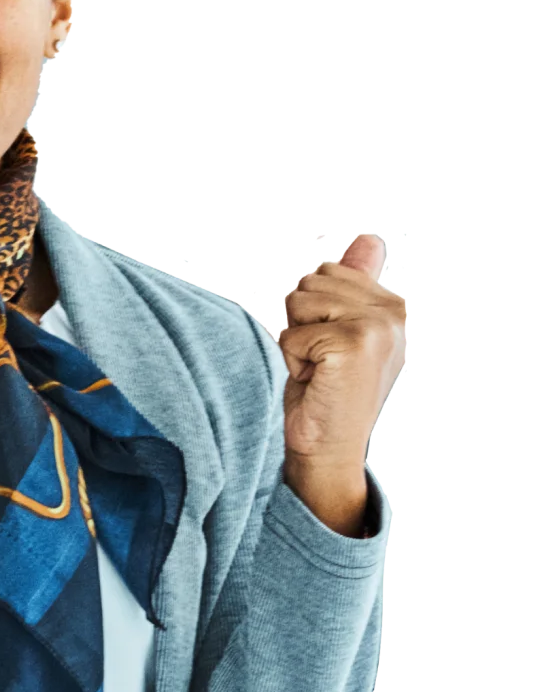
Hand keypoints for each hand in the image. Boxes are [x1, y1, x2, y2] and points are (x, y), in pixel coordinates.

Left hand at [275, 232, 407, 466]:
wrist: (325, 451)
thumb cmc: (325, 393)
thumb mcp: (337, 329)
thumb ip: (351, 284)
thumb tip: (366, 239)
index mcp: (397, 307)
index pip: (329, 272)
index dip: (312, 313)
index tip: (332, 351)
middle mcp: (398, 313)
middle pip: (311, 282)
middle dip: (302, 322)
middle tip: (322, 363)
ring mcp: (380, 327)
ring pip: (299, 303)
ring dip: (297, 341)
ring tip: (319, 371)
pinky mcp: (355, 344)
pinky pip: (292, 334)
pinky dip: (293, 361)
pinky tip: (315, 382)